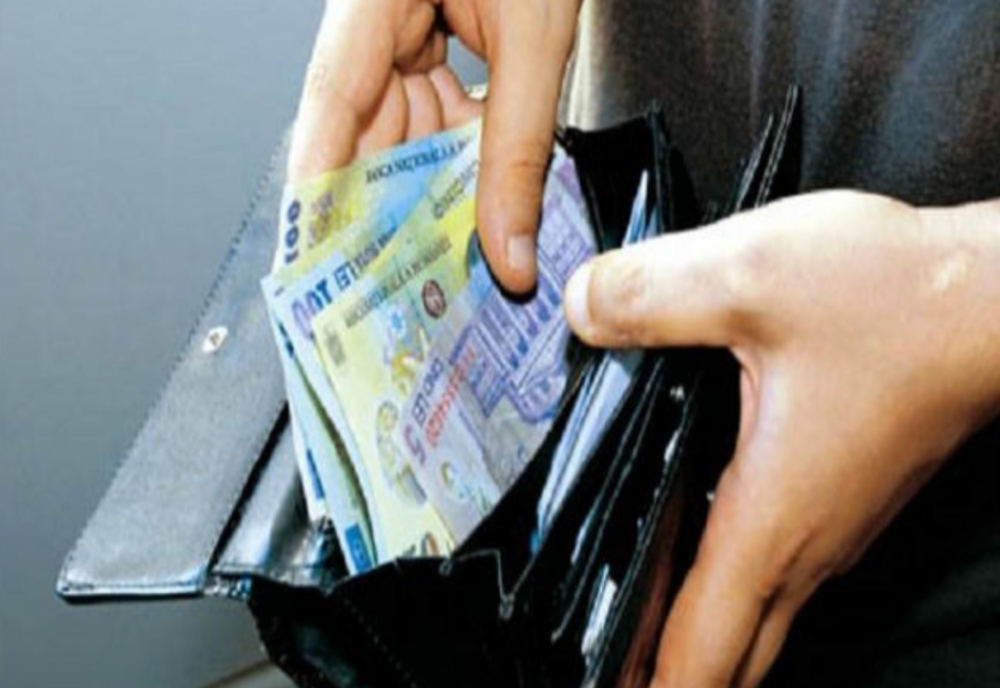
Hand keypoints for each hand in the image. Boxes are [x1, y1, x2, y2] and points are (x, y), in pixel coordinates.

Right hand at [288, 0, 580, 292]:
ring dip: (429, 192)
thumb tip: (507, 250)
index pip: (329, 105)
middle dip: (384, 212)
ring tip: (446, 260)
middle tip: (397, 288)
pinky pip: (436, 110)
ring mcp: (402, 27)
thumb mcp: (537, 42)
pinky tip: (479, 203)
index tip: (316, 263)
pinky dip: (460, 157)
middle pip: (362, 131)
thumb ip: (519, 150)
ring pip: (401, 129)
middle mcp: (374, 18)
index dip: (319, 191)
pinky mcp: (435, 37)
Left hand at [563, 191, 999, 686]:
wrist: (996, 293)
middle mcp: (804, 541)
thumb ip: (646, 297)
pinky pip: (770, 573)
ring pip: (750, 618)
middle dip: (658, 680)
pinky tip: (686, 559)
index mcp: (770, 520)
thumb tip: (580, 309)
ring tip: (626, 645)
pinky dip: (722, 591)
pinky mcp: (840, 492)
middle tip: (600, 677)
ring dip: (690, 638)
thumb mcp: (747, 277)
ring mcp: (829, 523)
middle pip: (724, 658)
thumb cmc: (901, 299)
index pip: (697, 656)